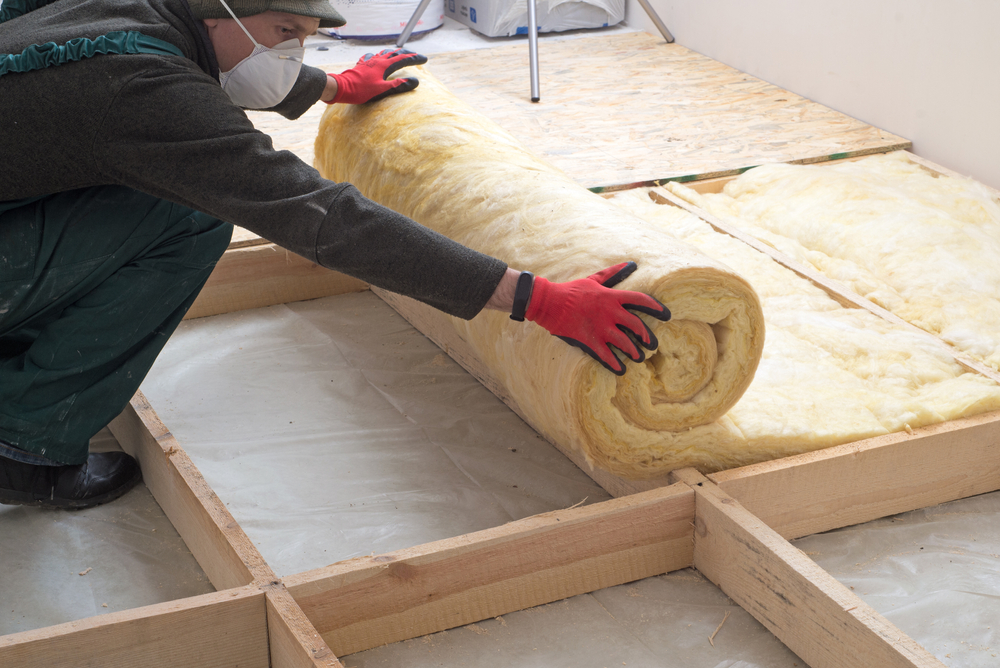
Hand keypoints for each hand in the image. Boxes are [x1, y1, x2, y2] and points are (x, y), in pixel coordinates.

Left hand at [326, 49, 427, 104]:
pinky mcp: (361, 65)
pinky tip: (375, 57)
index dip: (415, 58)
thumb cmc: (361, 90)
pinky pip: (371, 57)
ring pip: (383, 53)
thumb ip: (398, 85)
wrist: (341, 87)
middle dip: (406, 54)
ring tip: (398, 54)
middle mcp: (377, 60)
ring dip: (393, 53)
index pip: (403, 59)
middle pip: (394, 53)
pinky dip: (377, 56)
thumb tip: (415, 81)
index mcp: (384, 65)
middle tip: (415, 55)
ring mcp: (368, 61)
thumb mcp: (382, 90)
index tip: (425, 59)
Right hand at [525, 262, 670, 374]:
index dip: (657, 308)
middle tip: (652, 344)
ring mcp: (600, 328)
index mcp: (612, 297)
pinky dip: (615, 364)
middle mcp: (610, 313)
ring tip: (639, 358)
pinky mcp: (590, 340)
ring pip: (625, 343)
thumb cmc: (572, 290)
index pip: (641, 300)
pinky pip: (607, 356)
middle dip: (647, 336)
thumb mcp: (595, 279)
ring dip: (634, 352)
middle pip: (636, 326)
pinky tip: (621, 370)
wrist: (549, 302)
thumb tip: (631, 264)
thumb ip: (614, 273)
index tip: (667, 315)